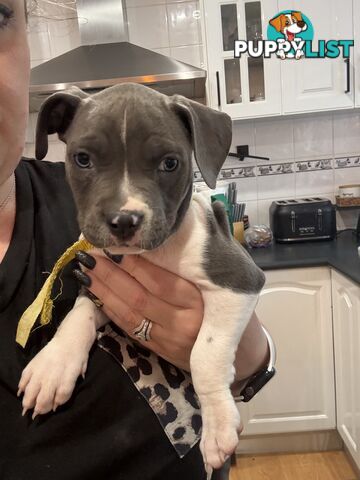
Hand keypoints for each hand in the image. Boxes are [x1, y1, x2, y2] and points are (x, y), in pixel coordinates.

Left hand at [77, 252, 203, 370]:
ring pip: (128, 313)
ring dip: (103, 291)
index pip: (160, 282)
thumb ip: (183, 269)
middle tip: (89, 255)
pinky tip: (95, 294)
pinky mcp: (157, 350)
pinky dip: (109, 309)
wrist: (225, 349)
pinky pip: (127, 327)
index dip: (133, 264)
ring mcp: (167, 339)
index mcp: (197, 301)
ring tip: (84, 272)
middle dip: (110, 275)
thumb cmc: (215, 307)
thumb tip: (147, 241)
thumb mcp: (208, 287)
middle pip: (139, 296)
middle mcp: (182, 322)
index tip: (113, 247)